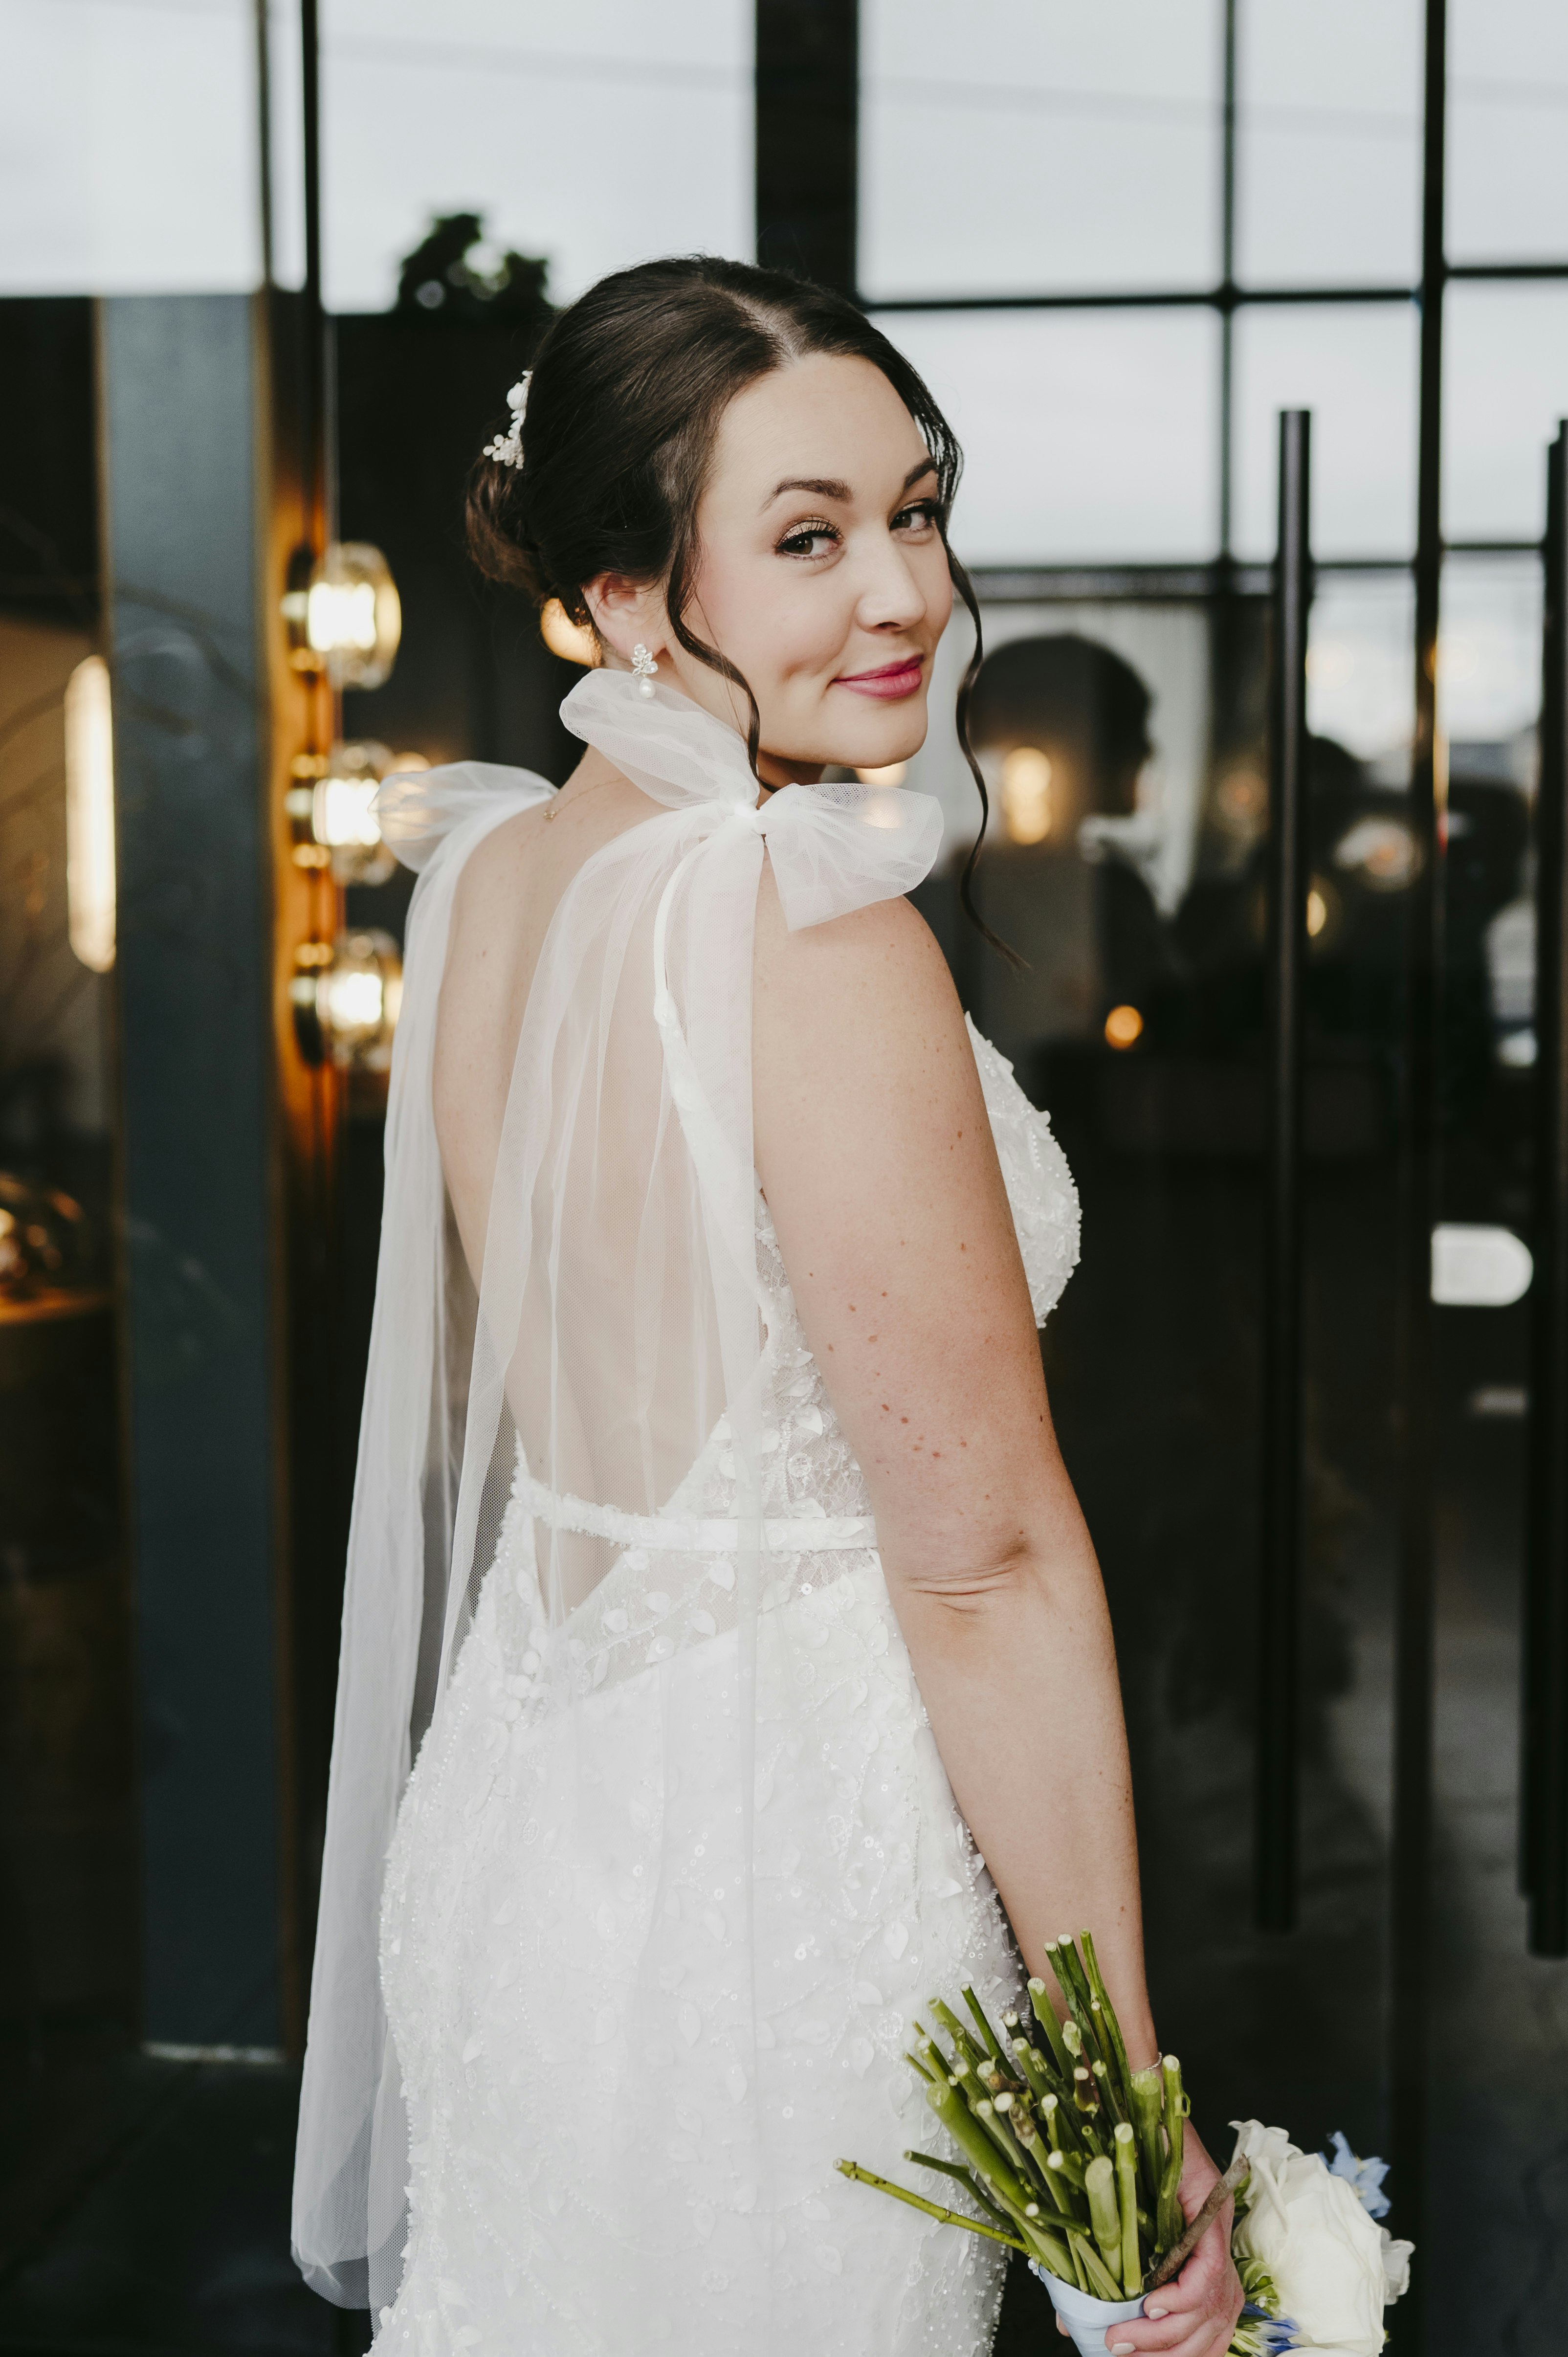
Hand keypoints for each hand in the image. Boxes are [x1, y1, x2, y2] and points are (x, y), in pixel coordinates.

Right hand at [1063, 2131, 1242, 2356]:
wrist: (1137, 2103)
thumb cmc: (1122, 2161)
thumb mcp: (1110, 2234)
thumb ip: (1099, 2278)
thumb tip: (1073, 2325)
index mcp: (1199, 2260)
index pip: (1209, 2326)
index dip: (1183, 2355)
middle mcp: (1217, 2251)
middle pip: (1214, 2327)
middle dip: (1171, 2355)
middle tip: (1123, 2354)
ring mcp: (1219, 2233)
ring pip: (1213, 2309)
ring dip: (1169, 2336)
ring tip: (1125, 2339)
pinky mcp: (1213, 2214)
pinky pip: (1209, 2272)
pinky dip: (1182, 2297)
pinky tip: (1152, 2307)